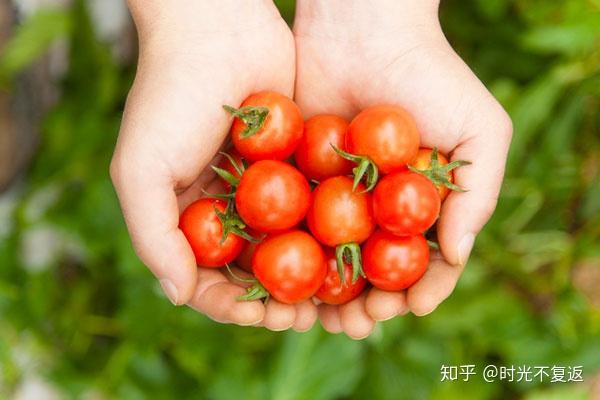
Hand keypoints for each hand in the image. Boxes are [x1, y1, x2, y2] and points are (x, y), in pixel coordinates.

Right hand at [111, 0, 316, 331]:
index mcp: (187, 217)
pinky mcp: (298, 165)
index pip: (207, 279)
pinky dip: (331, 236)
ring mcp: (265, 189)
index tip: (259, 316)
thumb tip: (178, 295)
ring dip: (310, 279)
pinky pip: (316, 208)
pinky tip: (353, 255)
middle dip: (277, 302)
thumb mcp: (141, 169)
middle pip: (254, 272)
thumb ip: (153, 235)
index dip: (231, 306)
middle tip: (304, 316)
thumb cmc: (169, 96)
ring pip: (291, 247)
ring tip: (333, 300)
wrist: (218, 27)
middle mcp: (226, 208)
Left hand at [294, 0, 512, 337]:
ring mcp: (336, 195)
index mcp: (422, 202)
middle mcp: (379, 205)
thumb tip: (455, 259)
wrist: (364, 27)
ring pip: (331, 258)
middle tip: (360, 323)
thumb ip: (476, 197)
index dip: (418, 289)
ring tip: (325, 318)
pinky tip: (287, 281)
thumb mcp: (479, 131)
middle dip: (369, 303)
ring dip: (329, 294)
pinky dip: (292, 256)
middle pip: (372, 268)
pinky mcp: (298, 179)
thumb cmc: (431, 74)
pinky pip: (294, 227)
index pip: (422, 259)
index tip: (407, 308)